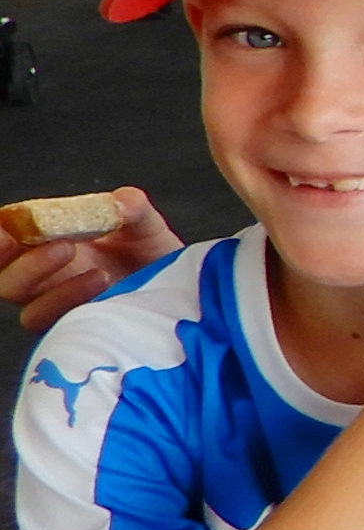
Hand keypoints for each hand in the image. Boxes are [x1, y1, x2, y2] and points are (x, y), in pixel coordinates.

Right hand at [0, 187, 180, 332]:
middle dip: (4, 256)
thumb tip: (121, 202)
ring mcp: (60, 306)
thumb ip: (132, 207)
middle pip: (4, 277)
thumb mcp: (144, 224)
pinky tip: (99, 279)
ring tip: (71, 250)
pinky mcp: (78, 328)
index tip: (5, 227)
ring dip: (37, 272)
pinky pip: (56, 321)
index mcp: (47, 246)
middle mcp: (46, 279)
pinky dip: (69, 297)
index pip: (7, 241)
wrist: (179, 286)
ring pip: (25, 302)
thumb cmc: (150, 255)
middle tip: (29, 238)